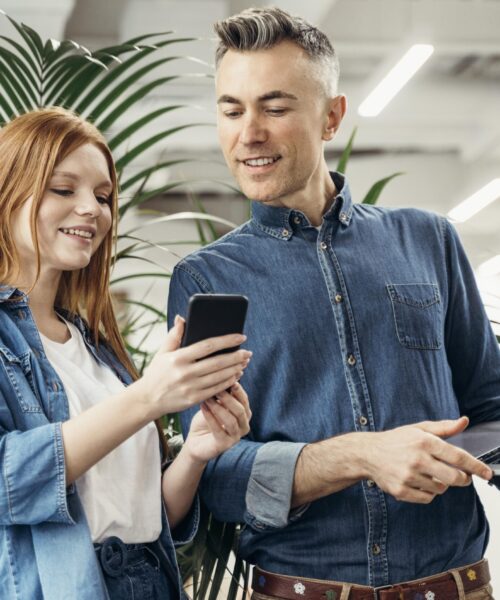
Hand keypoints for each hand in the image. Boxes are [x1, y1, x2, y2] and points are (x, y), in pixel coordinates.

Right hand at [135, 316, 251, 416]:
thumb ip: (174, 335)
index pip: (208, 345)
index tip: (241, 336)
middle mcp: (185, 372)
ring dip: (235, 369)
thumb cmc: (157, 373)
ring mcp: (190, 387)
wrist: (147, 399)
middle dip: (236, 356)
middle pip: (218, 362)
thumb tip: (181, 317)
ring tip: (244, 363)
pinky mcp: (193, 399)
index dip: (227, 340)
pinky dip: (228, 382)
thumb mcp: (162, 352)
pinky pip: (216, 389)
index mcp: (178, 358)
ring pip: (219, 376)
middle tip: (248, 352)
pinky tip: (235, 375)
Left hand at [182, 382, 251, 463]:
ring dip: (218, 408)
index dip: (237, 390)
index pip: (244, 400)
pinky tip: (202, 407)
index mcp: (245, 414)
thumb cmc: (207, 419)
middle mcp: (244, 426)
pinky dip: (210, 417)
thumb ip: (222, 394)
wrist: (196, 441)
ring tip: (207, 398)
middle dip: (228, 398)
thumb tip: (226, 375)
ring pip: (230, 420)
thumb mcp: (216, 404)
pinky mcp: (225, 445)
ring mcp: (236, 437)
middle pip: (240, 410)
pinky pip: (218, 430)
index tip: (228, 378)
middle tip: (216, 389)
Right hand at [362, 416, 492, 503]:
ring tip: (428, 473)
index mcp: (423, 441)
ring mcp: (408, 476)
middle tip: (461, 477)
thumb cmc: (396, 440)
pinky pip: (427, 498)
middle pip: (454, 478)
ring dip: (441, 484)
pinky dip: (428, 492)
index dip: (475, 466)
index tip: (487, 473)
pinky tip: (418, 482)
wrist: (368, 453)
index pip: (457, 456)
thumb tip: (464, 421)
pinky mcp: (401, 490)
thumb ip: (444, 428)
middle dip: (462, 479)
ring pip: (441, 488)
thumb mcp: (419, 429)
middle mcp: (417, 459)